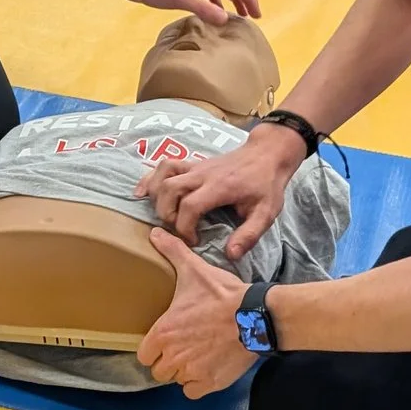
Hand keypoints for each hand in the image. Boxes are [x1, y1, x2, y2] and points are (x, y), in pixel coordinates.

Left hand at [137, 230, 253, 397]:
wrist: (255, 316)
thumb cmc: (222, 295)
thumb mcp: (195, 270)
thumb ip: (172, 252)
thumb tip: (155, 233)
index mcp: (162, 333)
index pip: (144, 355)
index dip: (154, 349)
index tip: (166, 341)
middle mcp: (173, 357)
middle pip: (160, 370)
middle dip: (169, 362)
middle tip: (184, 348)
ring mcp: (191, 372)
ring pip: (177, 381)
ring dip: (185, 372)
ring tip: (198, 356)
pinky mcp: (210, 383)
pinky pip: (194, 391)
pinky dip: (199, 384)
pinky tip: (208, 369)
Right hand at [139, 123, 300, 258]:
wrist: (267, 154)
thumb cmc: (266, 184)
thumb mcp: (266, 213)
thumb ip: (249, 234)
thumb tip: (230, 255)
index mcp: (220, 186)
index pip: (190, 206)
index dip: (185, 228)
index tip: (194, 241)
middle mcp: (203, 174)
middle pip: (169, 189)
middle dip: (167, 214)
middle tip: (178, 230)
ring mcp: (195, 165)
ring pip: (162, 175)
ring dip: (156, 196)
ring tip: (164, 214)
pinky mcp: (191, 163)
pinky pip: (164, 165)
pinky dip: (149, 179)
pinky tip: (142, 193)